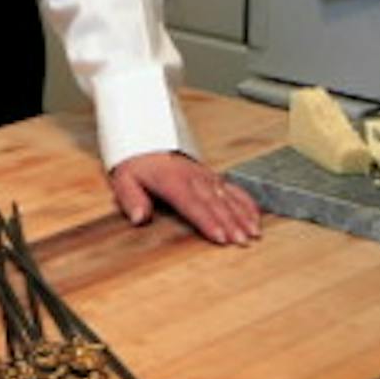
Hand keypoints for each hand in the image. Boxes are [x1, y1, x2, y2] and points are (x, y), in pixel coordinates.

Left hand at [110, 150, 260, 245]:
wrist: (146, 137)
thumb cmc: (136, 163)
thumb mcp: (123, 178)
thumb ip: (130, 199)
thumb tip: (138, 218)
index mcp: (171, 180)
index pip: (191, 203)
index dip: (206, 220)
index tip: (220, 236)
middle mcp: (192, 177)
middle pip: (214, 203)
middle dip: (230, 222)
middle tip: (242, 241)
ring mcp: (205, 176)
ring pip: (227, 197)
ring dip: (242, 215)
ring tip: (253, 233)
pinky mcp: (212, 177)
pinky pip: (233, 189)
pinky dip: (246, 203)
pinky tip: (256, 217)